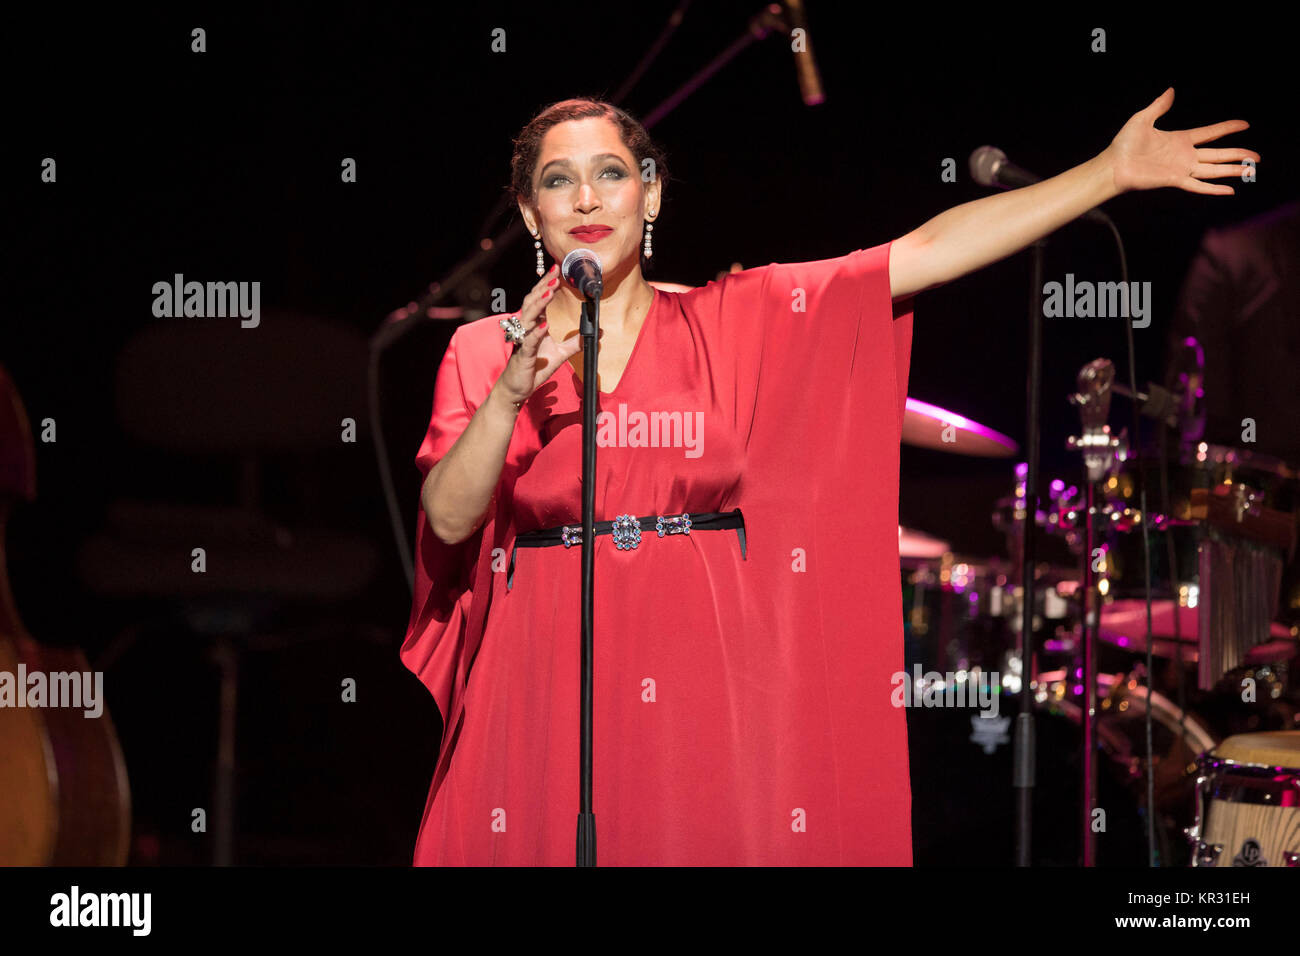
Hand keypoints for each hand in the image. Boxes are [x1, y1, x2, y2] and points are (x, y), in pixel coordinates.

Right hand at [496, 265, 582, 405]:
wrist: (517, 388)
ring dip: (540, 303)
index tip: (558, 270)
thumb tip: (598, 332)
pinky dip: (536, 333)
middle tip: (555, 272)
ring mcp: (522, 341)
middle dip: (544, 286)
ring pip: (528, 317)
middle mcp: (526, 329)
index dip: (548, 284)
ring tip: (551, 290)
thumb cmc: (534, 368)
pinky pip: (528, 341)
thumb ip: (576, 342)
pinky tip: (545, 325)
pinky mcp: (522, 355)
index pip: (540, 300)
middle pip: (533, 302)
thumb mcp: (560, 354)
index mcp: (535, 326)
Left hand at [1103, 87, 1258, 195]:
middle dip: (1238, 154)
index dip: (1228, 128)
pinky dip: (1214, 189)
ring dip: (1232, 170)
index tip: (1245, 124)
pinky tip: (1229, 190)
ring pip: (1214, 170)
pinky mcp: (1174, 180)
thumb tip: (1171, 90)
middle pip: (1218, 154)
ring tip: (1251, 171)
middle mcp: (1185, 155)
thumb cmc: (1123, 144)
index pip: (1211, 132)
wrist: (1112, 166)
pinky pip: (1198, 185)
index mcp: (1180, 139)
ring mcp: (1181, 169)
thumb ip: (1159, 106)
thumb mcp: (1142, 119)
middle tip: (1257, 156)